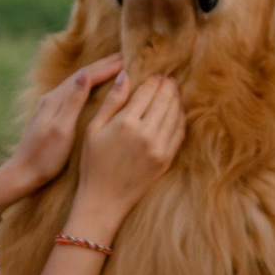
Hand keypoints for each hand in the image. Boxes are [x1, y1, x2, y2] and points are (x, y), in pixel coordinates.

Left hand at [0, 55, 123, 212]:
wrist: (23, 174)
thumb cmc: (45, 156)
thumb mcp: (62, 129)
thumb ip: (73, 101)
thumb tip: (84, 74)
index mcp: (55, 100)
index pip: (85, 76)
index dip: (106, 68)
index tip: (126, 61)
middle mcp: (51, 98)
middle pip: (80, 75)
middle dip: (102, 65)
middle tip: (124, 56)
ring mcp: (50, 106)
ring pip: (77, 82)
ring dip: (96, 73)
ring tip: (114, 67)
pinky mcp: (51, 114)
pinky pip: (74, 92)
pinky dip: (88, 85)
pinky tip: (94, 87)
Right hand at [71, 73, 183, 232]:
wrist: (103, 199)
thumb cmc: (93, 163)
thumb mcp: (93, 129)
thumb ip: (111, 101)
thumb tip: (125, 75)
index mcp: (125, 122)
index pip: (147, 92)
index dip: (153, 81)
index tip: (156, 75)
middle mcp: (145, 133)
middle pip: (164, 100)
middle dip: (168, 87)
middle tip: (170, 79)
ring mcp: (159, 147)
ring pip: (174, 115)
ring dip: (177, 100)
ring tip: (175, 92)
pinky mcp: (166, 160)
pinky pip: (179, 133)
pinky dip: (181, 119)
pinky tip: (178, 113)